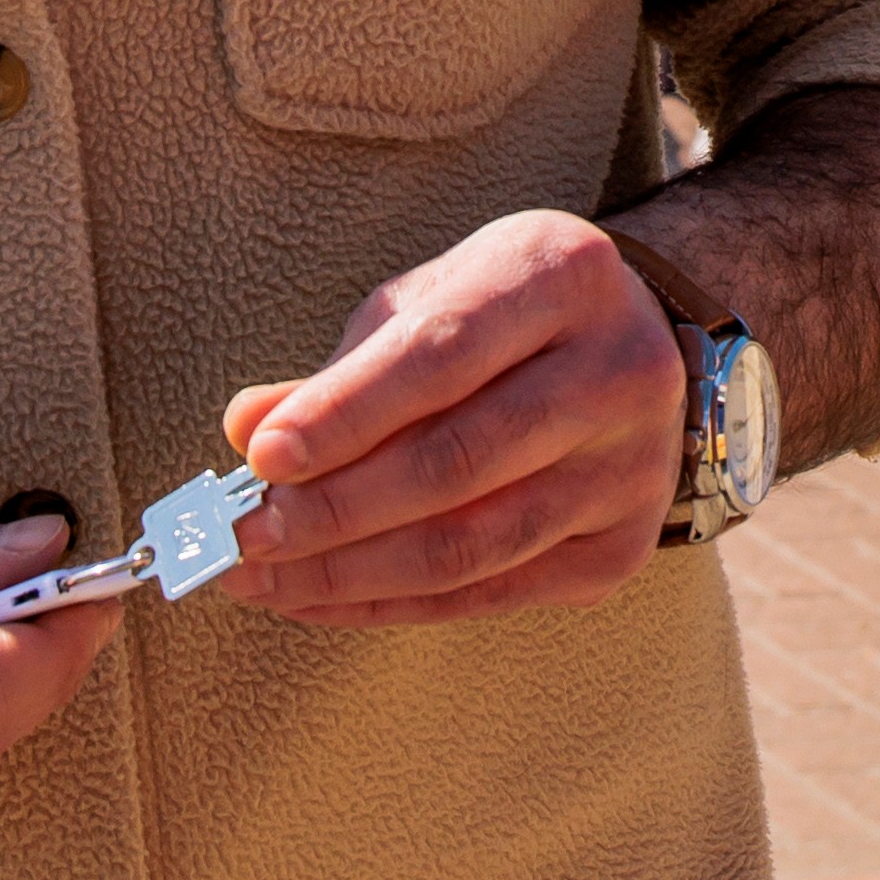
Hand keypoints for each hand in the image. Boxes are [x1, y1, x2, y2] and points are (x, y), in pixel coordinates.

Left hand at [219, 208, 687, 626]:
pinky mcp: (619, 547)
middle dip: (334, 509)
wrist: (634, 346)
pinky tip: (321, 597)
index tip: (262, 456)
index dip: (346, 413)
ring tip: (263, 576)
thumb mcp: (430, 300)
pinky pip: (489, 593)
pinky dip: (392, 602)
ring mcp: (631, 469)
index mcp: (564, 277)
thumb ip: (343, 368)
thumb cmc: (507, 315)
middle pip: (458, 462)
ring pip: (472, 544)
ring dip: (350, 571)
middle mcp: (618, 372)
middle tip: (244, 535)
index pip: (442, 355)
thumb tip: (247, 430)